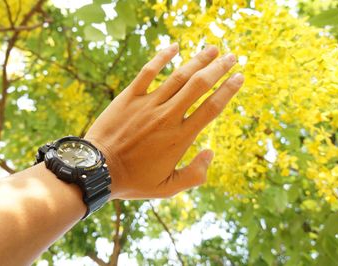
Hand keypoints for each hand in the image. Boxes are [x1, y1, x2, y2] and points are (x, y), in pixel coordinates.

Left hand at [85, 44, 243, 199]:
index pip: (211, 108)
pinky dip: (161, 57)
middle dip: (219, 69)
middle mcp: (168, 116)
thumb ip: (194, 174)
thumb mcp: (167, 188)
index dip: (228, 90)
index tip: (239, 77)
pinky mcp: (129, 97)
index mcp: (180, 137)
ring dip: (198, 60)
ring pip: (178, 76)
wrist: (97, 170)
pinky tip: (175, 46)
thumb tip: (210, 153)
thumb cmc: (133, 180)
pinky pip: (148, 72)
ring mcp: (148, 104)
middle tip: (232, 57)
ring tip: (213, 49)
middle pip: (199, 85)